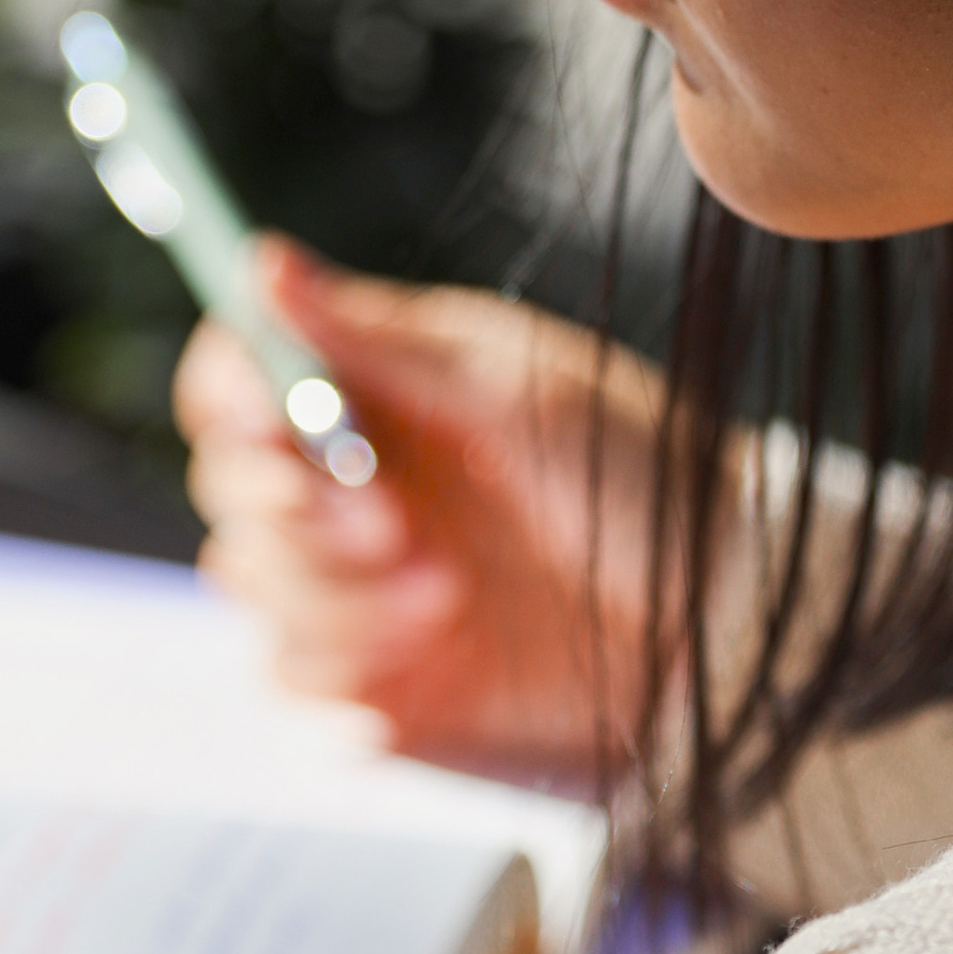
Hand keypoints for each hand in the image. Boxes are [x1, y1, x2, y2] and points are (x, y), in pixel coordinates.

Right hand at [173, 243, 663, 774]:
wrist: (720, 613)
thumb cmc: (641, 472)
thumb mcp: (516, 391)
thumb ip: (378, 338)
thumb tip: (260, 260)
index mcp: (377, 392)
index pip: (239, 380)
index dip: (232, 399)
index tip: (274, 424)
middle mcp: (353, 481)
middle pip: (233, 487)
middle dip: (300, 511)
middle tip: (393, 526)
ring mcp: (361, 581)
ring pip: (255, 588)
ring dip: (337, 599)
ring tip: (448, 597)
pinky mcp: (383, 673)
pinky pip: (292, 683)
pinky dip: (332, 686)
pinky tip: (399, 693)